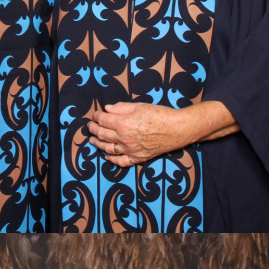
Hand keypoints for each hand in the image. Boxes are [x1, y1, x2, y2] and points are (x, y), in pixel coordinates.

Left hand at [85, 100, 236, 166]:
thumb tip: (107, 109)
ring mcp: (130, 150)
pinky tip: (106, 156)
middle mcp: (124, 139)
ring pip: (107, 149)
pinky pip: (121, 162)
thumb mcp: (140, 106)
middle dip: (93, 130)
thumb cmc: (161, 115)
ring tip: (93, 140)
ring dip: (97, 144)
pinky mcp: (138, 158)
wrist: (179, 129)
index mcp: (123, 124)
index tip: (95, 115)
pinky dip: (111, 159)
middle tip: (90, 126)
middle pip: (102, 135)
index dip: (96, 117)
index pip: (102, 120)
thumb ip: (121, 108)